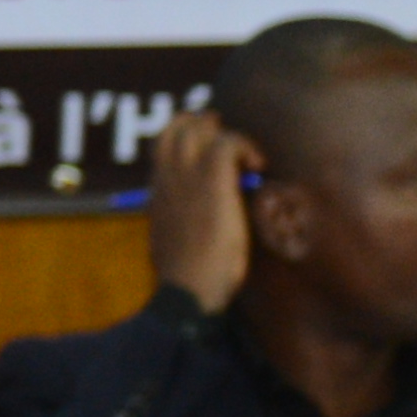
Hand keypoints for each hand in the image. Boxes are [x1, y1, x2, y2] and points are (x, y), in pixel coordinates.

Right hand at [145, 111, 253, 310]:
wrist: (187, 292)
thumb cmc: (185, 278)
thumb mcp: (171, 242)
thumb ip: (176, 219)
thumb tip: (186, 219)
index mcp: (158, 190)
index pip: (164, 142)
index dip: (189, 135)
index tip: (211, 147)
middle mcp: (167, 176)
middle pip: (179, 123)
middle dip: (208, 125)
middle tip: (232, 147)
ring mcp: (187, 176)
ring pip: (200, 125)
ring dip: (227, 134)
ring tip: (245, 158)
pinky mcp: (212, 183)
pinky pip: (227, 142)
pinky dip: (245, 146)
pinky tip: (258, 166)